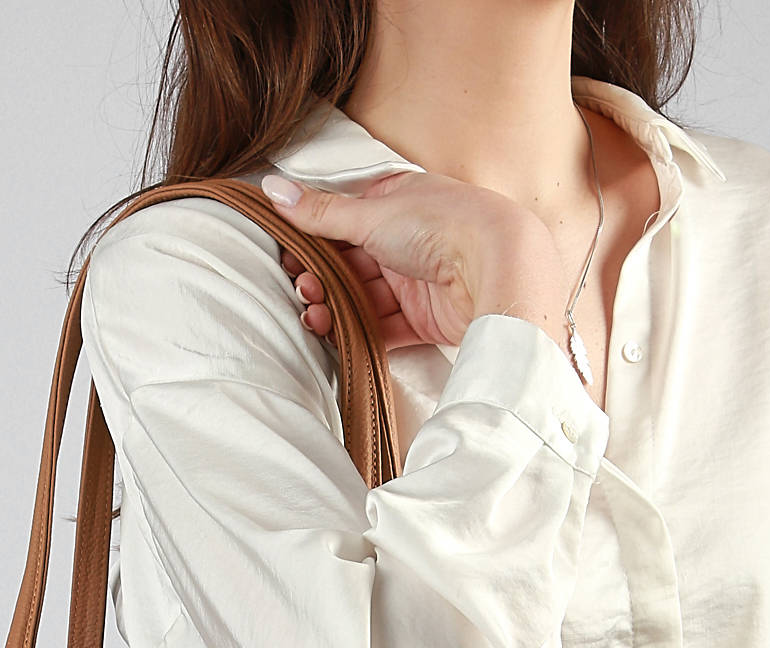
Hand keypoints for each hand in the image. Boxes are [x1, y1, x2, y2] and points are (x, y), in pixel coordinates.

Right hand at [261, 169, 569, 353]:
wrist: (498, 266)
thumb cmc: (443, 223)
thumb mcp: (371, 211)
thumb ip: (319, 211)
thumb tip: (272, 189)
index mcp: (396, 202)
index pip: (343, 221)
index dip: (312, 240)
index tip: (287, 257)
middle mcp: (406, 240)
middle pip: (349, 264)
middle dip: (319, 279)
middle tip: (300, 289)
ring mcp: (415, 281)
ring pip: (362, 299)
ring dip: (333, 308)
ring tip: (313, 315)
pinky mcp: (425, 319)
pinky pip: (382, 329)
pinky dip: (356, 333)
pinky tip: (333, 335)